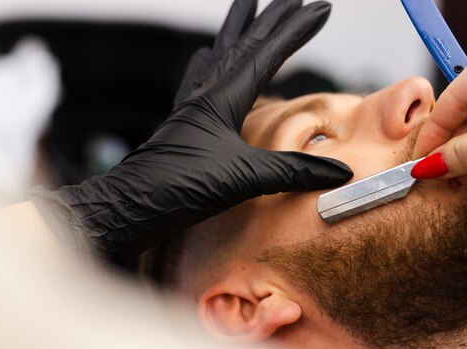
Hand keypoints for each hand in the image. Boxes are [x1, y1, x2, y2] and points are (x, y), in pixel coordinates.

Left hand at [29, 0, 351, 259]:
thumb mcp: (242, 177)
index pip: (266, 55)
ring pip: (220, 60)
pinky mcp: (183, 130)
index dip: (294, 31)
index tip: (318, 9)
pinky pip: (197, 85)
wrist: (127, 209)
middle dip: (269, 22)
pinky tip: (201, 59)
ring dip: (237, 34)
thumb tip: (339, 171)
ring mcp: (191, 112)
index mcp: (221, 99)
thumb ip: (291, 171)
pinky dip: (205, 67)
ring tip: (245, 9)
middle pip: (243, 47)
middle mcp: (205, 98)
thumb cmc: (175, 188)